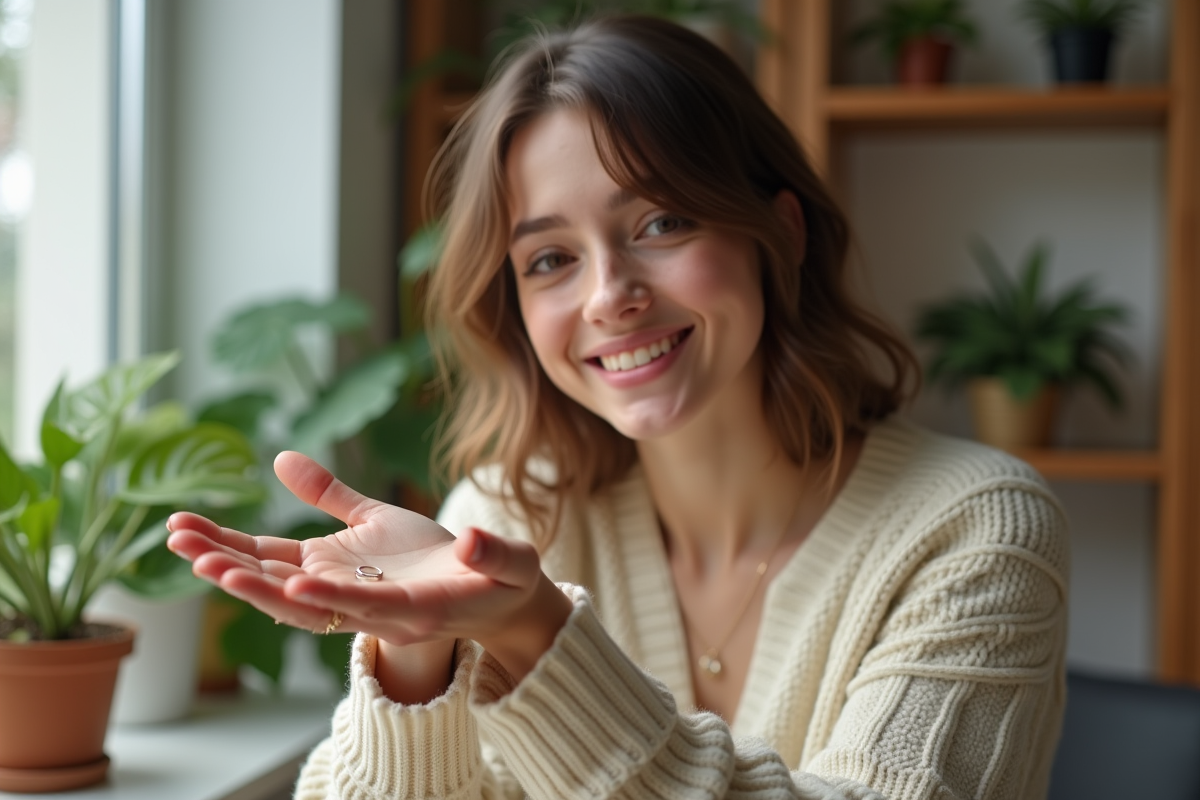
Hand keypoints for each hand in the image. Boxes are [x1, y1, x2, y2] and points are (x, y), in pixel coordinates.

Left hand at [167, 451, 570, 682]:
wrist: (483, 593)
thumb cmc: (499, 577)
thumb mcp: (504, 558)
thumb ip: (490, 549)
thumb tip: (474, 538)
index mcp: (414, 609)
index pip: (366, 608)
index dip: (334, 598)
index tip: (299, 585)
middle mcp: (368, 608)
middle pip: (301, 603)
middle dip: (254, 582)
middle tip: (203, 560)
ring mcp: (343, 592)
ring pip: (277, 584)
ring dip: (229, 562)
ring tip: (180, 536)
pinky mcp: (331, 571)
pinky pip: (278, 562)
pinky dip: (238, 547)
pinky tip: (199, 531)